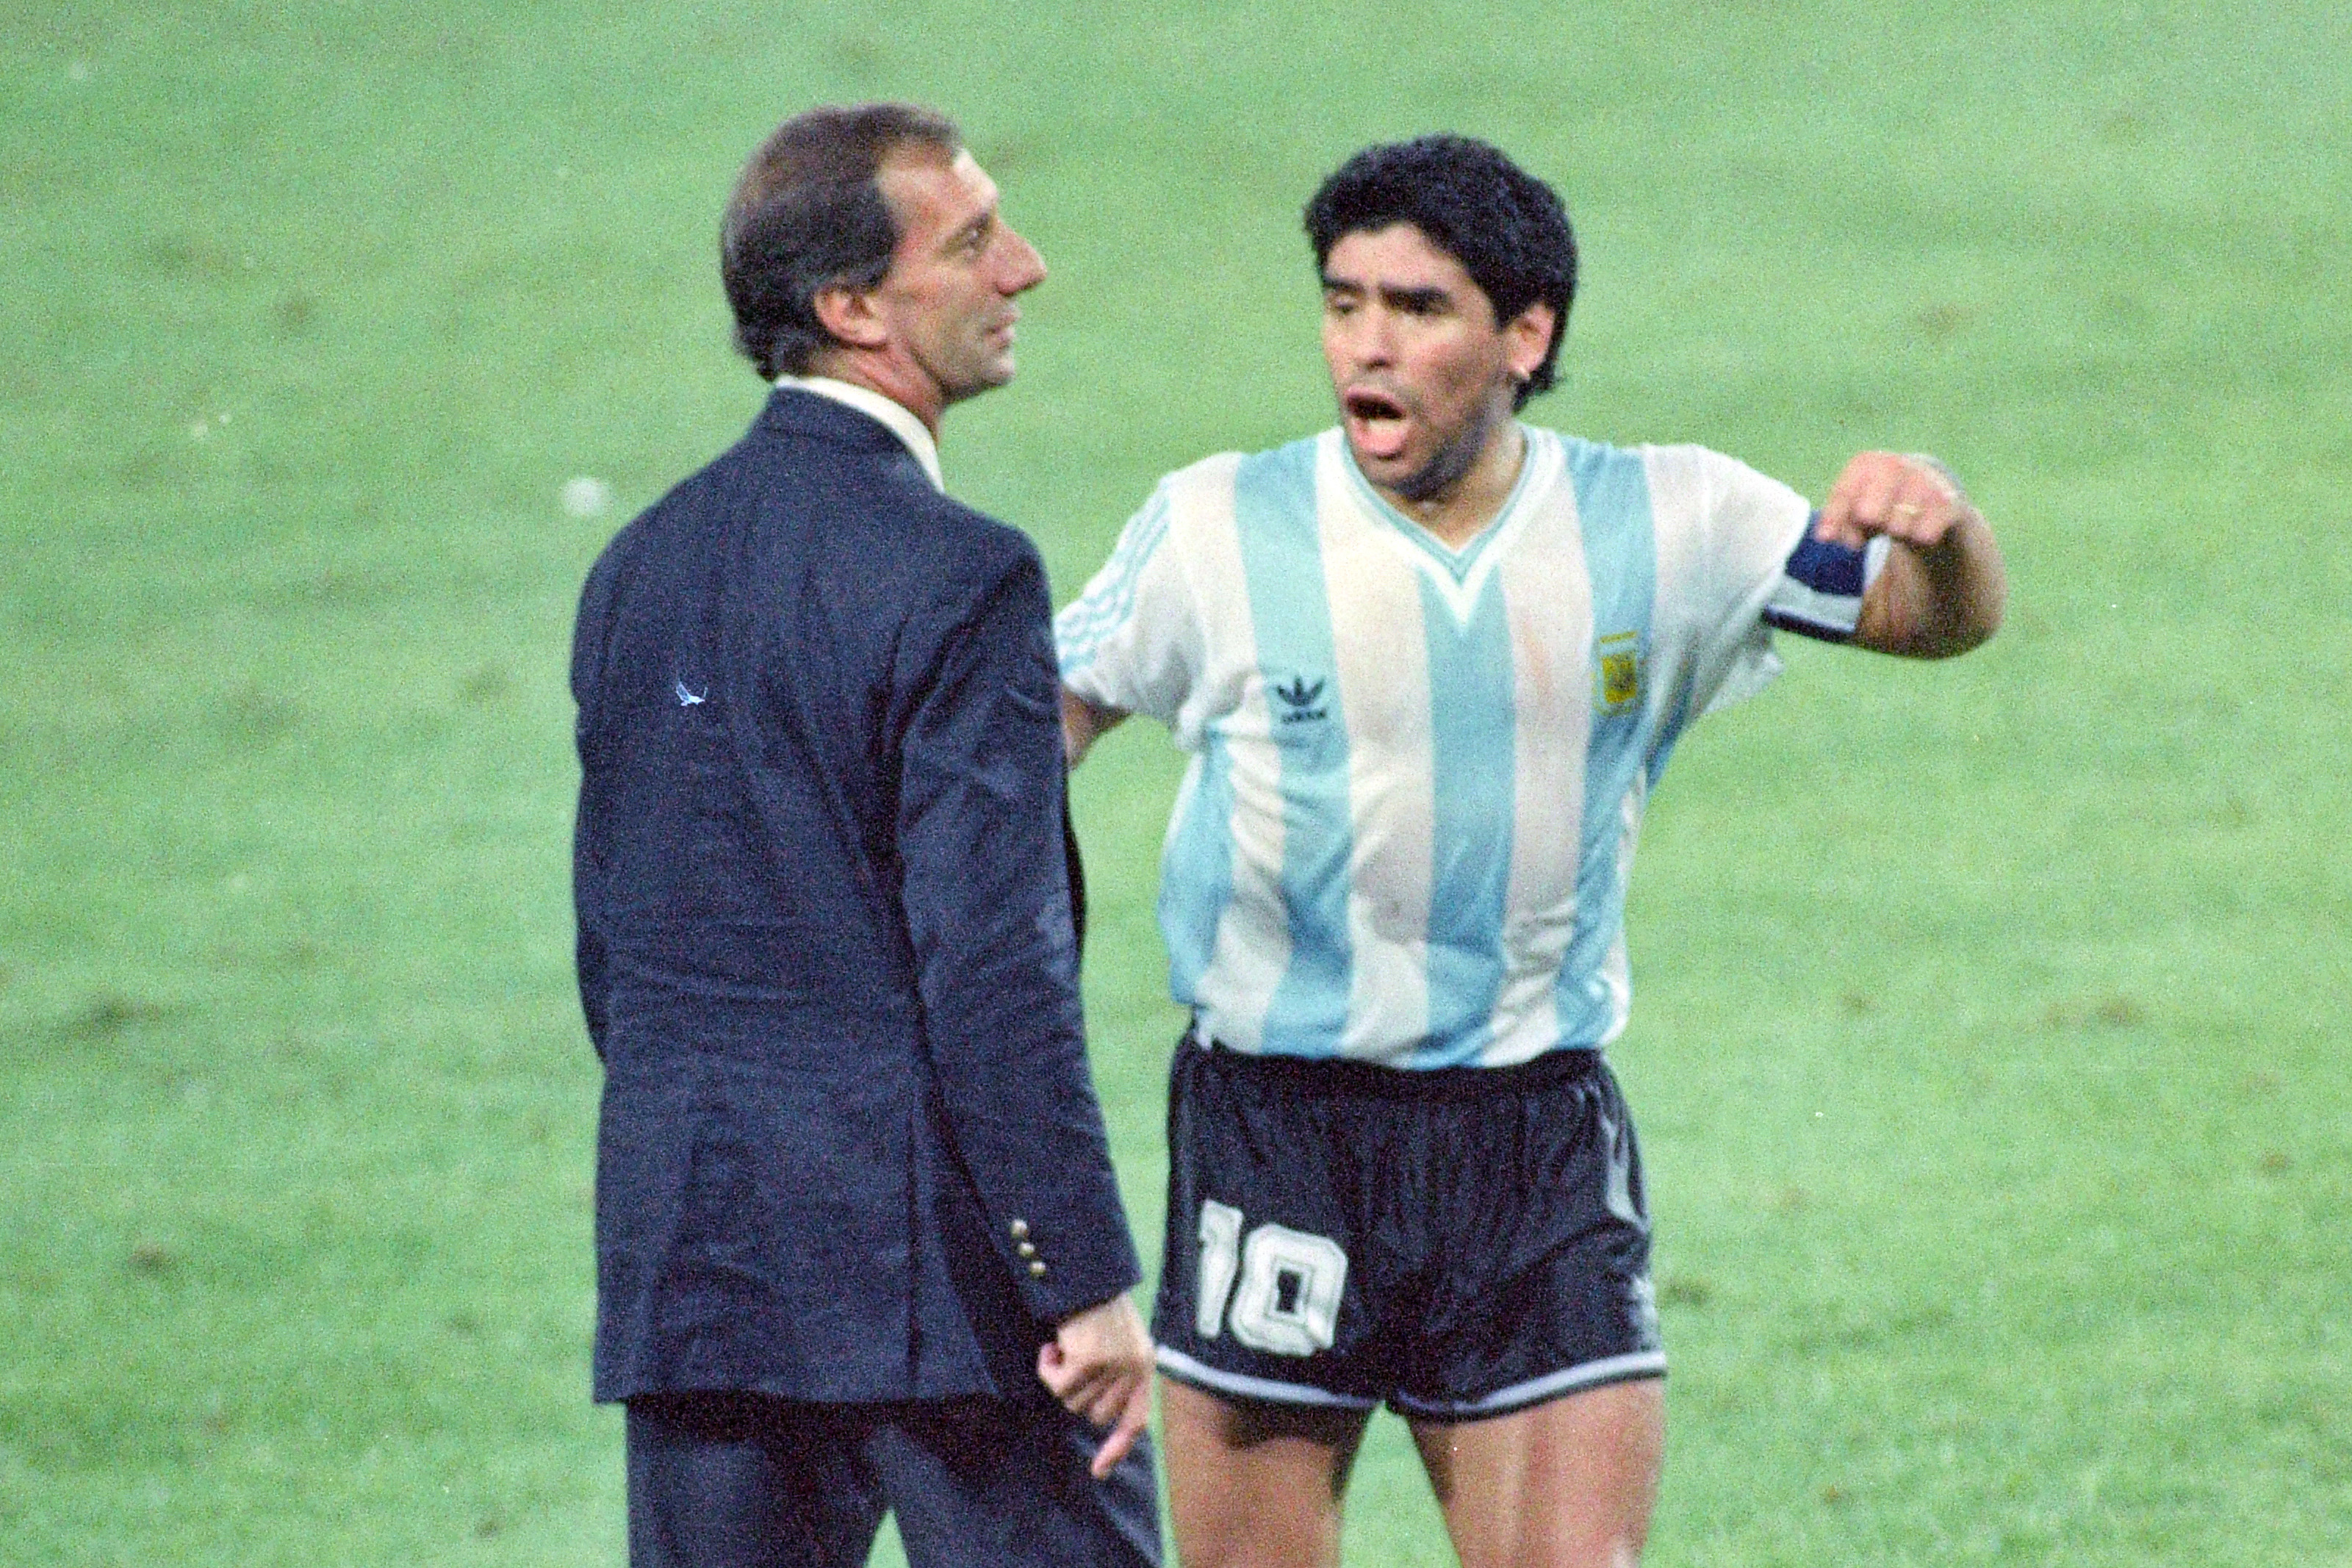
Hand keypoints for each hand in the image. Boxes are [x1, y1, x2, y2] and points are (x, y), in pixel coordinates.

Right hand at [1037, 1292, 1153, 1477]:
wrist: (1087, 1272)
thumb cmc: (1098, 1305)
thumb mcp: (1120, 1341)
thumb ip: (1116, 1375)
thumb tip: (1096, 1414)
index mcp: (1144, 1367)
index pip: (1136, 1420)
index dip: (1117, 1449)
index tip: (1098, 1472)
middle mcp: (1134, 1370)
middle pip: (1094, 1415)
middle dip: (1078, 1395)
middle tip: (1073, 1362)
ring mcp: (1112, 1367)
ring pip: (1072, 1403)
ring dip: (1061, 1378)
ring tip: (1067, 1345)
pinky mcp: (1088, 1362)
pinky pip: (1056, 1387)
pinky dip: (1046, 1369)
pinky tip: (1051, 1345)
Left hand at [1813, 451, 1971, 552]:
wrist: (1930, 494)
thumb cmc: (1880, 502)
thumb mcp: (1854, 508)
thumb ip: (1838, 522)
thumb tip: (1826, 536)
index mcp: (1866, 464)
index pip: (1844, 493)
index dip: (1834, 519)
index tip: (1825, 539)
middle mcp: (1895, 466)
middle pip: (1869, 512)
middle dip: (1867, 526)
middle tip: (1873, 525)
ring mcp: (1924, 482)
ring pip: (1898, 527)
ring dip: (1894, 533)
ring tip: (1897, 524)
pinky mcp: (1949, 502)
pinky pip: (1925, 534)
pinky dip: (1919, 539)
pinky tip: (1920, 531)